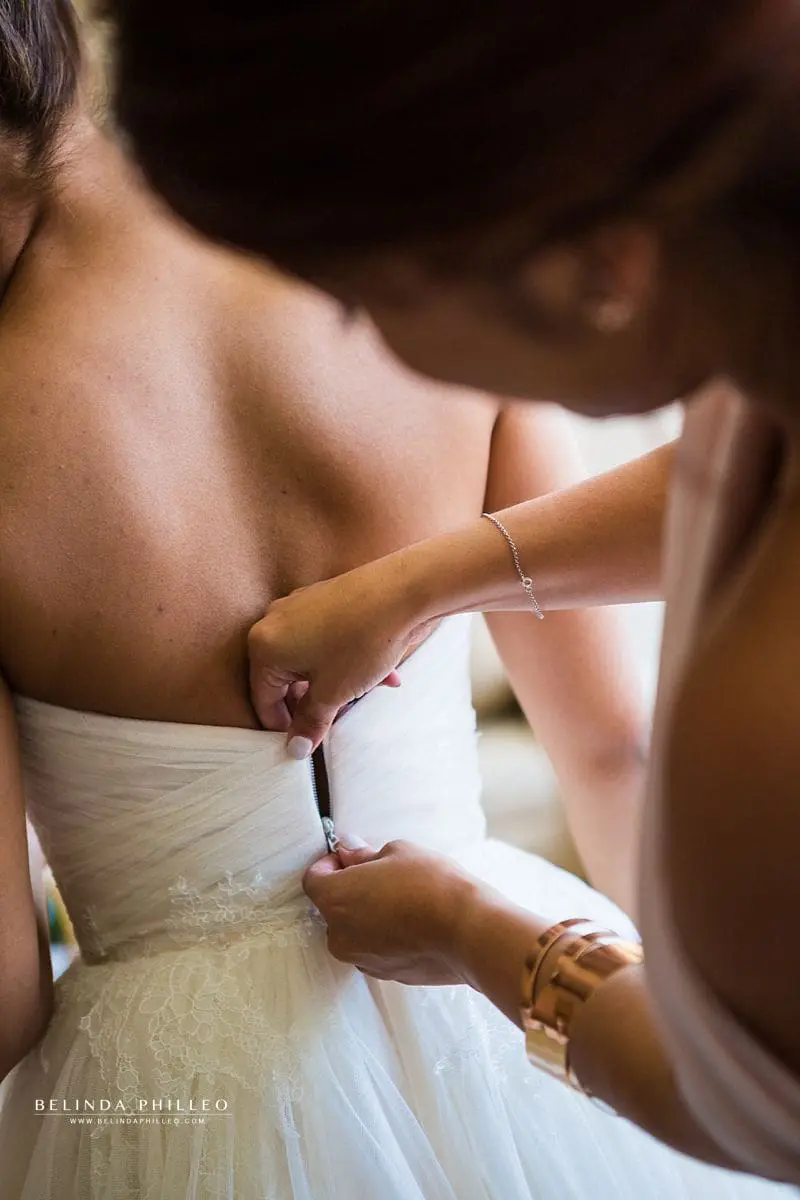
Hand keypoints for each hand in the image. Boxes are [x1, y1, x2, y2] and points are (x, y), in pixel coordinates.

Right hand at [248, 551, 436, 753]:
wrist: (401, 592)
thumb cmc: (362, 640)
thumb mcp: (333, 693)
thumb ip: (310, 722)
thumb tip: (297, 747)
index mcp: (264, 646)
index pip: (264, 700)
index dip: (284, 727)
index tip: (304, 742)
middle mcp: (274, 621)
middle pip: (285, 678)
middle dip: (312, 703)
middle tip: (334, 722)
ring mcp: (299, 606)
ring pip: (309, 660)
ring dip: (333, 684)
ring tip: (363, 697)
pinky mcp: (323, 598)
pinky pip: (325, 639)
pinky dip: (344, 661)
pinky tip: (382, 675)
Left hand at [303, 839, 482, 985]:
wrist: (467, 931)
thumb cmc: (430, 886)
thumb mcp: (397, 852)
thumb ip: (364, 855)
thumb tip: (350, 852)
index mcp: (335, 900)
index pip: (313, 879)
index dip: (329, 864)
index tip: (349, 856)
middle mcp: (340, 935)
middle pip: (333, 908)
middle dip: (351, 890)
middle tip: (381, 875)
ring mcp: (363, 960)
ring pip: (355, 931)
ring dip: (368, 915)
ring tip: (403, 900)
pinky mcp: (386, 975)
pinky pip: (376, 950)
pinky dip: (386, 936)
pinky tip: (413, 923)